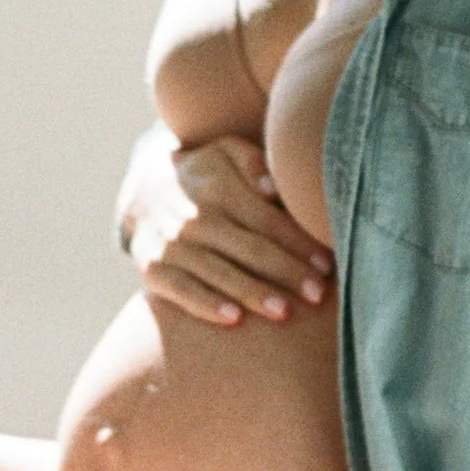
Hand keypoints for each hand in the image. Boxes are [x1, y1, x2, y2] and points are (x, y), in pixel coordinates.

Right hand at [118, 128, 332, 326]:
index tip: (327, 266)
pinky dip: (206, 305)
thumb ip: (254, 163)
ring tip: (284, 312)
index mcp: (219, 189)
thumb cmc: (205, 174)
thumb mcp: (227, 152)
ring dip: (253, 293)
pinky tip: (233, 319)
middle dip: (286, 273)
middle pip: (249, 249)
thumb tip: (273, 188)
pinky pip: (181, 290)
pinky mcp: (153, 269)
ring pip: (219, 273)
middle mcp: (194, 218)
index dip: (300, 244)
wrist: (142, 190)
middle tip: (317, 294)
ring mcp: (171, 245)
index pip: (267, 221)